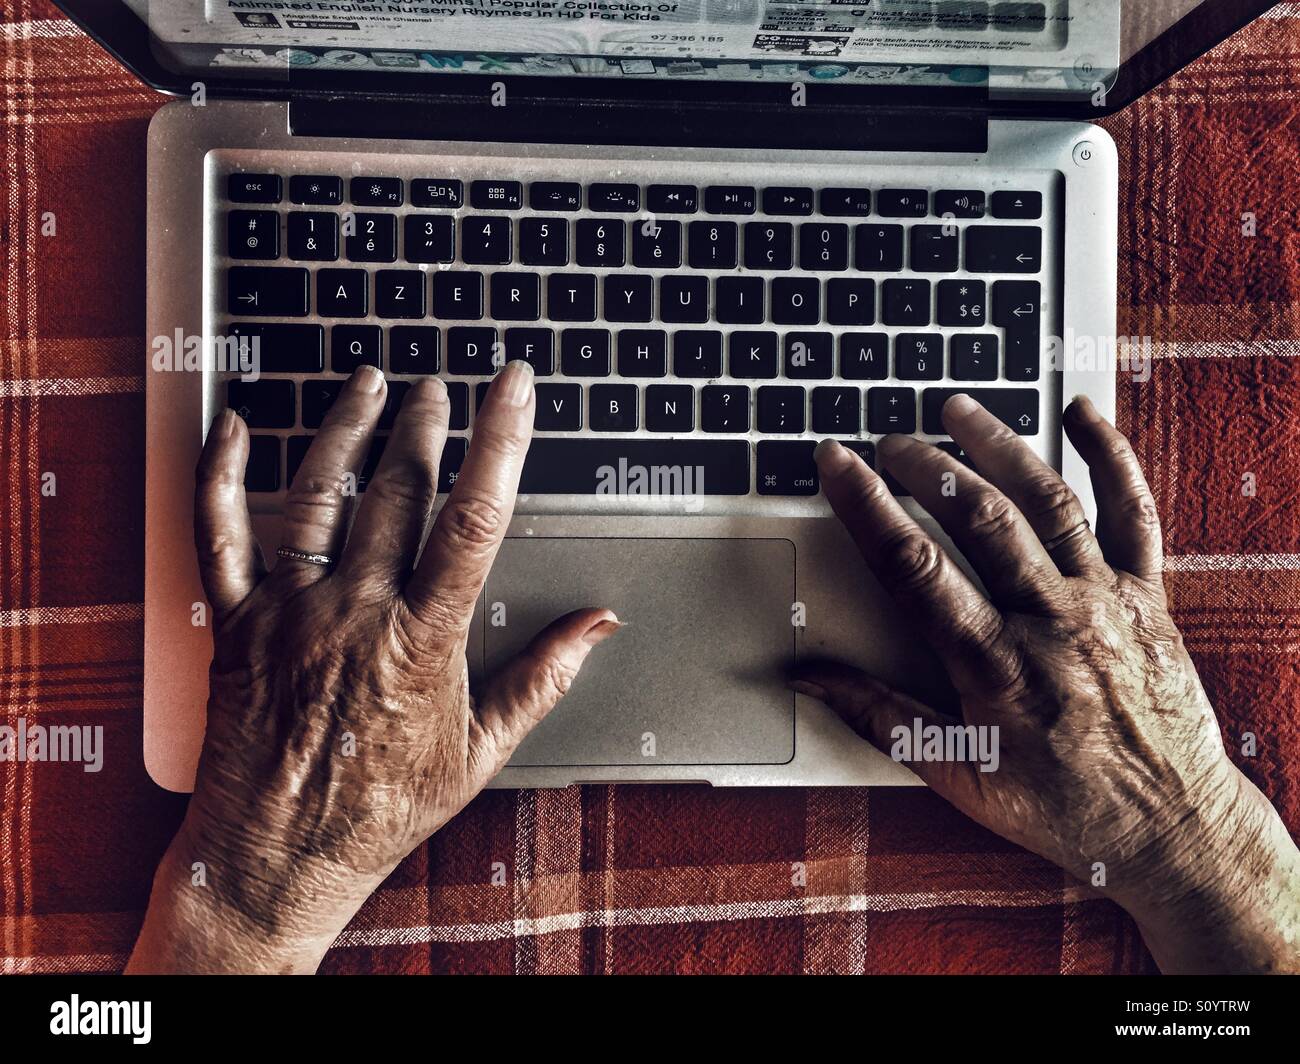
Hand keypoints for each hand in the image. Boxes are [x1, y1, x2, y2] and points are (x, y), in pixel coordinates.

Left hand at [129, 362, 618, 973]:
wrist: (276, 857)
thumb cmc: (381, 808)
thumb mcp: (482, 751)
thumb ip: (543, 677)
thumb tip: (599, 625)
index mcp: (423, 638)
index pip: (473, 518)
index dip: (499, 441)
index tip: (511, 387)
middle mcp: (354, 611)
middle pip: (396, 489)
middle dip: (423, 424)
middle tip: (437, 386)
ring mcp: (289, 611)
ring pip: (318, 495)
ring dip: (346, 428)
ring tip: (369, 383)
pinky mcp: (235, 623)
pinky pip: (220, 535)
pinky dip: (223, 475)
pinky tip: (239, 428)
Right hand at [792, 395, 1299, 973]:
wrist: (1170, 829)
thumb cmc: (1061, 808)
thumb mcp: (954, 773)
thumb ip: (875, 715)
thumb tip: (807, 678)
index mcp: (994, 665)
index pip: (915, 566)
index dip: (867, 506)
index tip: (836, 463)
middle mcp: (1051, 620)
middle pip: (981, 516)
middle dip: (926, 464)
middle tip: (889, 440)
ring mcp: (1105, 601)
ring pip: (1048, 501)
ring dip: (999, 446)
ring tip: (957, 410)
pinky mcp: (1148, 596)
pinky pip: (1135, 512)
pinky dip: (1113, 456)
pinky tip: (1085, 413)